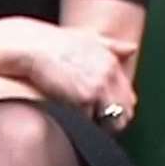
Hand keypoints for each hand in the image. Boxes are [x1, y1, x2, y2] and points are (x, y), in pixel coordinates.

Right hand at [23, 24, 137, 129]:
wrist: (32, 47)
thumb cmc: (53, 43)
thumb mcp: (87, 38)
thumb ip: (112, 45)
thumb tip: (132, 47)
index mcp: (112, 63)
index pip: (128, 99)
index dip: (117, 112)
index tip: (104, 117)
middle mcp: (110, 75)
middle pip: (123, 113)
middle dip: (111, 123)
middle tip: (94, 126)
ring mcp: (99, 87)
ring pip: (109, 122)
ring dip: (97, 127)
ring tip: (80, 124)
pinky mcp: (84, 98)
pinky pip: (88, 121)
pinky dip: (79, 124)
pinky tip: (68, 117)